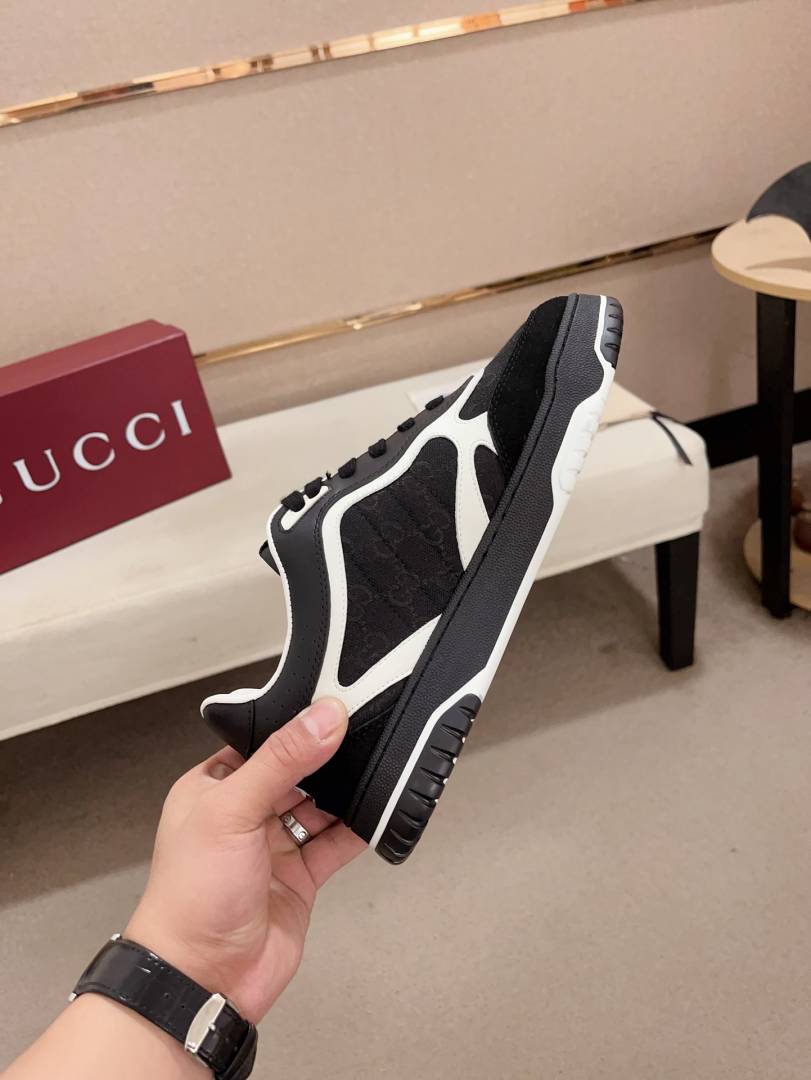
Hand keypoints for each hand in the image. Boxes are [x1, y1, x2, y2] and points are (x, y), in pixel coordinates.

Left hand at [125, 697, 364, 1022]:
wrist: (202, 979)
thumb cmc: (190, 896)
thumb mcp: (232, 811)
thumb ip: (282, 761)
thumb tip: (324, 717)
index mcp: (214, 786)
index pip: (263, 740)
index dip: (297, 723)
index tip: (336, 703)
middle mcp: (245, 813)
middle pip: (297, 771)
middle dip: (329, 756)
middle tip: (367, 730)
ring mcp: (274, 846)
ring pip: (320, 805)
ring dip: (346, 791)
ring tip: (377, 766)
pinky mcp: (300, 877)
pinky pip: (336, 843)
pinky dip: (358, 829)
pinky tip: (377, 811)